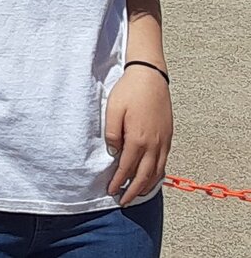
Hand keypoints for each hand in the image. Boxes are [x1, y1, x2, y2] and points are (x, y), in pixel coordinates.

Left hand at [105, 64, 172, 205]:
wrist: (150, 76)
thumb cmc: (128, 91)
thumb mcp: (113, 109)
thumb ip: (112, 132)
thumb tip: (113, 152)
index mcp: (138, 139)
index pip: (127, 168)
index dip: (119, 182)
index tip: (111, 192)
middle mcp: (154, 144)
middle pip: (145, 176)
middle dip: (134, 191)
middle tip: (124, 201)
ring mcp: (163, 141)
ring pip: (157, 171)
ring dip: (147, 185)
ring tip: (137, 194)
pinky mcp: (168, 136)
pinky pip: (164, 162)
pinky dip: (157, 174)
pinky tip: (151, 176)